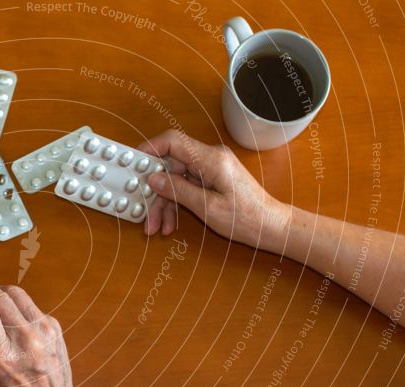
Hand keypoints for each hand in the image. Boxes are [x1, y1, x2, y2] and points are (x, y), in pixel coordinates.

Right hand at [140, 130, 291, 250]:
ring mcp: (210, 169)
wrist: (271, 227)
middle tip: (146, 215)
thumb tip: (154, 178)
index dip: (149, 149)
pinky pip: (185, 187)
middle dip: (155, 192)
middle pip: (170, 167)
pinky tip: (170, 223)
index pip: (172, 141)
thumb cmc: (247, 219)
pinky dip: (176, 204)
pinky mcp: (211, 179)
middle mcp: (210, 159)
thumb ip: (178, 190)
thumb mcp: (207, 208)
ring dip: (164, 203)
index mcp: (211, 159)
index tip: (133, 163)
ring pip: (175, 180)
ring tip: (158, 227)